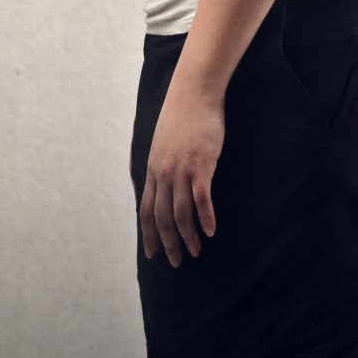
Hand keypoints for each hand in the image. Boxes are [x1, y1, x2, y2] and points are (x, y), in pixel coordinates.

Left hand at [140, 79, 223, 266]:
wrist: (193, 94)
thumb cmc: (182, 117)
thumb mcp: (163, 143)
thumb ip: (162, 164)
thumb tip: (162, 181)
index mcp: (153, 169)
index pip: (146, 210)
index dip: (149, 234)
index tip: (152, 254)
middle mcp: (164, 173)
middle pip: (162, 217)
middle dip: (168, 243)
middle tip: (176, 262)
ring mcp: (181, 170)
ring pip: (180, 213)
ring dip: (188, 236)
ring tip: (196, 252)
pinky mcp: (201, 166)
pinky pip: (201, 200)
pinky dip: (205, 218)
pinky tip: (211, 231)